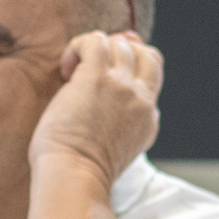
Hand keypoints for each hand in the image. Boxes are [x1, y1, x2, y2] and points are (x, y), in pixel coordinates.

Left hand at [35, 32, 164, 186]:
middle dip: (122, 52)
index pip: (152, 77)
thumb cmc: (80, 171)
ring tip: (72, 71)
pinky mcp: (97, 78)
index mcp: (147, 119)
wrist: (74, 177)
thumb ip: (124, 124)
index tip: (107, 73)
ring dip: (95, 50)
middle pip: (148, 55)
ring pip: (121, 44)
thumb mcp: (118, 148)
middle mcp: (141, 100)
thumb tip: (112, 102)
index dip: (131, 66)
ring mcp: (122, 87)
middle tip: (92, 67)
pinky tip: (66, 68)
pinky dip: (79, 46)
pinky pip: (96, 41)